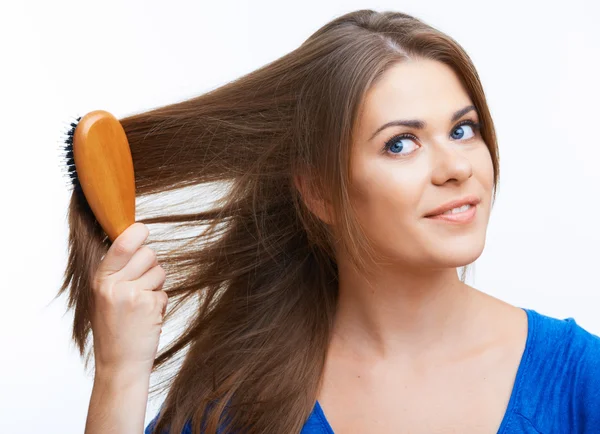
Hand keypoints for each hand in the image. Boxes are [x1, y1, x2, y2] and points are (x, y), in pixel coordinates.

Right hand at [90, 222, 167, 375]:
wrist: (119, 364)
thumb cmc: (113, 330)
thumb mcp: (103, 298)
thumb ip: (116, 272)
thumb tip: (135, 241)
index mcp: (100, 280)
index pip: (121, 246)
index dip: (136, 233)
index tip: (143, 229)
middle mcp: (115, 286)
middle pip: (148, 254)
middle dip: (151, 265)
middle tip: (141, 285)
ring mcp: (133, 296)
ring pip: (160, 271)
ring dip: (156, 285)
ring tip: (141, 305)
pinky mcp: (150, 306)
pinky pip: (164, 292)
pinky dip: (159, 303)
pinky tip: (147, 317)